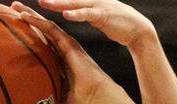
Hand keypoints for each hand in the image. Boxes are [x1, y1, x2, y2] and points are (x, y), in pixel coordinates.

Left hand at [12, 2, 115, 103]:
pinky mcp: (68, 43)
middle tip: (10, 10)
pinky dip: (37, 21)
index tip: (11, 31)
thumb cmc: (80, 103)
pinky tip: (24, 15)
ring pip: (43, 25)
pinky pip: (50, 29)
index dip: (26, 36)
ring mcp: (64, 45)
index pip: (39, 44)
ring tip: (15, 6)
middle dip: (25, 19)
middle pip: (39, 30)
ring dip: (29, 15)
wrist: (96, 96)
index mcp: (57, 61)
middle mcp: (60, 50)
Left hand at [36, 0, 155, 48]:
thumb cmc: (117, 23)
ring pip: (74, 3)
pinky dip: (77, 14)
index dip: (55, 0)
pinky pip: (87, 14)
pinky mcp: (103, 15)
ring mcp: (97, 6)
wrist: (138, 29)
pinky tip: (66, 14)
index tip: (38, 1)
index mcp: (88, 2)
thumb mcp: (97, 16)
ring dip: (59, 3)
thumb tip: (72, 12)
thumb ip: (84, 12)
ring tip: (44, 2)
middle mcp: (91, 0)